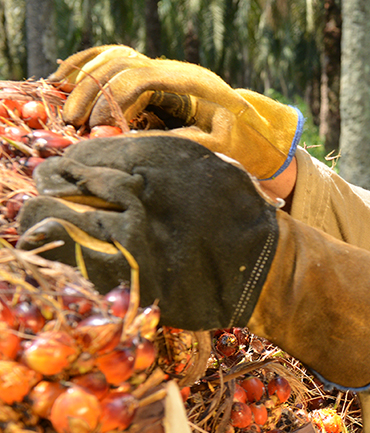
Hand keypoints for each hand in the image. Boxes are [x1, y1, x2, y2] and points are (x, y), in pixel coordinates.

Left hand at [17, 135, 369, 391]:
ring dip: (42, 219)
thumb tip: (100, 155)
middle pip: (61, 183)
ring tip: (42, 222)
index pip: (84, 154)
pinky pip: (71, 262)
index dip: (66, 164)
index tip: (61, 171)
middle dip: (49, 188)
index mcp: (156, 162)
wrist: (264, 266)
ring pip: (55, 221)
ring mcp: (131, 239)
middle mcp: (138, 195)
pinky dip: (57, 254)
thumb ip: (155, 156)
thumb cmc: (235, 210)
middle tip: (47, 193)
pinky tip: (57, 251)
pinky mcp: (130, 277)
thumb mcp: (202, 163)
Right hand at [49, 46, 303, 180]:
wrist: (251, 127)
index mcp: (190, 82)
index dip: (112, 100)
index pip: (139, 78)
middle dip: (91, 92)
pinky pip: (111, 59)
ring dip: (83, 79)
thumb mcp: (220, 146)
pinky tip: (62, 81)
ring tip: (65, 109)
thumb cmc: (239, 140)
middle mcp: (171, 67)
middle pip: (119, 63)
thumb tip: (135, 141)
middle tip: (73, 124)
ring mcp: (160, 66)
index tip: (97, 129)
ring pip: (111, 57)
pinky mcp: (151, 73)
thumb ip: (185, 142)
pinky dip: (85, 66)